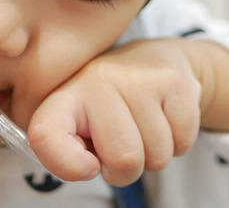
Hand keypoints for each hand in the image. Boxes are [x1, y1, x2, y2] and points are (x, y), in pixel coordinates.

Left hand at [27, 38, 202, 186]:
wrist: (156, 59)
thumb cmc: (112, 106)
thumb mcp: (81, 123)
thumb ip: (70, 150)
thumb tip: (89, 166)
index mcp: (66, 95)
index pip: (45, 135)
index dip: (67, 165)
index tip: (89, 165)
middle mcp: (99, 79)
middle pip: (124, 159)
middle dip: (128, 170)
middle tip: (125, 147)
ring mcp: (140, 78)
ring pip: (158, 155)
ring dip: (155, 156)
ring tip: (146, 128)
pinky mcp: (175, 82)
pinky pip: (183, 141)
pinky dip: (179, 143)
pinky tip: (166, 119)